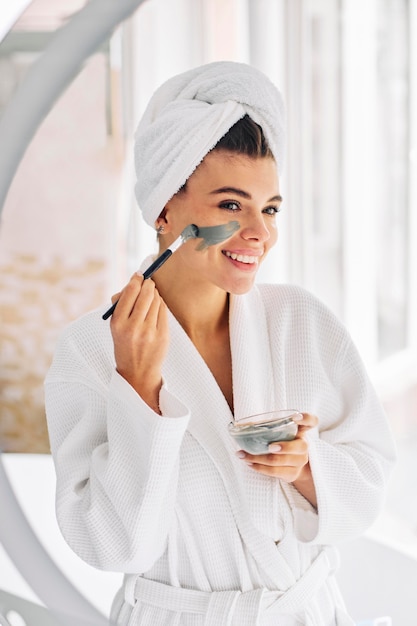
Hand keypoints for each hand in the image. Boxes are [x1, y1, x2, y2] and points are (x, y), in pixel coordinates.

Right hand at [110, 273, 168, 411]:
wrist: (137, 373)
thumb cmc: (125, 345)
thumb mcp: (115, 327)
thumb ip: (120, 305)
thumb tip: (132, 283)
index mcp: (118, 323)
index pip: (129, 293)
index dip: (136, 280)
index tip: (139, 275)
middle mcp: (133, 327)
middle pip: (145, 294)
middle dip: (148, 284)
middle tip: (148, 281)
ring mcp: (149, 332)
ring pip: (156, 301)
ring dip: (155, 294)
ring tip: (151, 296)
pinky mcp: (162, 335)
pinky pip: (164, 311)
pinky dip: (160, 305)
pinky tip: (157, 306)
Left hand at [235, 413, 317, 482]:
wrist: (293, 465)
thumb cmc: (281, 441)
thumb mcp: (279, 432)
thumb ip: (267, 425)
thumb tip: (242, 424)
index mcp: (301, 430)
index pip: (311, 421)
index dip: (306, 418)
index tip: (295, 417)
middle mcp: (303, 445)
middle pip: (301, 447)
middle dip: (285, 447)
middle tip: (270, 446)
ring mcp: (299, 461)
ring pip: (282, 461)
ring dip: (260, 458)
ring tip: (243, 455)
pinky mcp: (292, 474)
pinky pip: (275, 472)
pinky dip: (259, 467)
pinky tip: (249, 463)